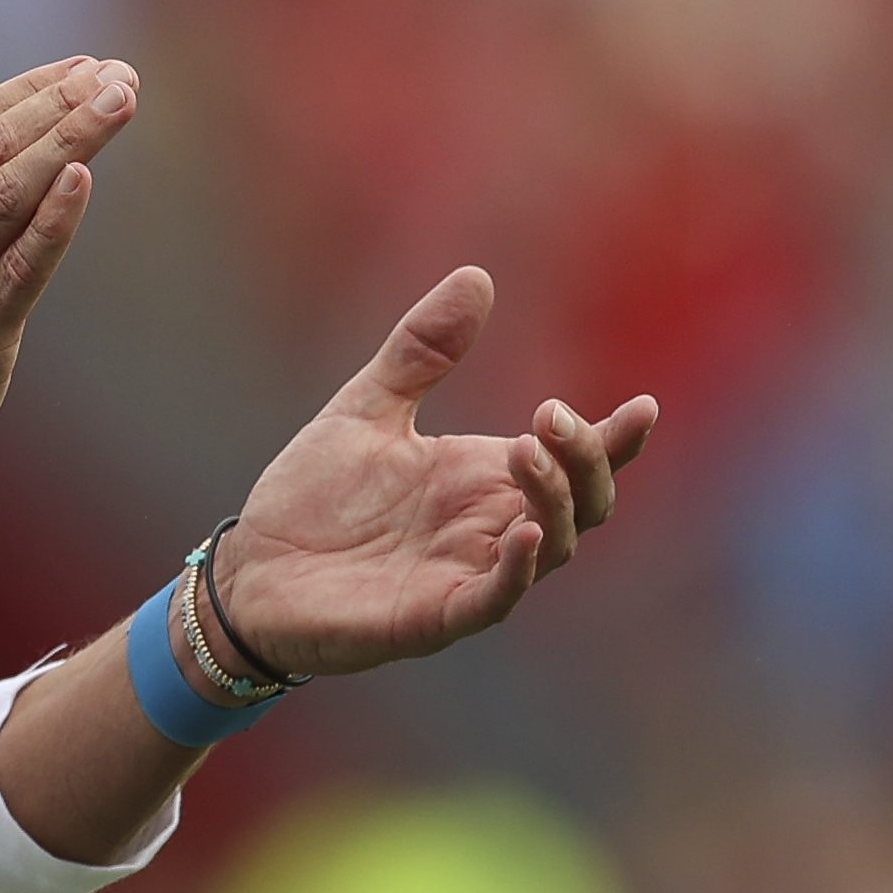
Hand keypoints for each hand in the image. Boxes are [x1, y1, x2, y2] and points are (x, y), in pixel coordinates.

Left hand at [213, 267, 656, 679]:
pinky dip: (517, 568)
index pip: (573, 463)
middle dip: (586, 458)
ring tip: (524, 449)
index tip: (643, 407)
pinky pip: (496, 598)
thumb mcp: (367, 410)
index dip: (616, 440)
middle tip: (549, 416)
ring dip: (554, 498)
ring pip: (554, 547)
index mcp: (484, 480)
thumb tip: (477, 275)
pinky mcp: (435, 616)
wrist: (248, 571)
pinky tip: (523, 531)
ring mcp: (468, 574)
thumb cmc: (311, 500)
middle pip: (584, 502)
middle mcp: (489, 527)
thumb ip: (421, 351)